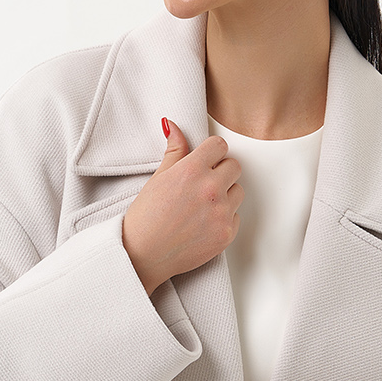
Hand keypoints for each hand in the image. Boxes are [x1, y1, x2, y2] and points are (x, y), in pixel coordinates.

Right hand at [121, 120, 243, 294]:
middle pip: (234, 166)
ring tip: (202, 206)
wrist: (143, 255)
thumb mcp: (158, 178)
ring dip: (226, 195)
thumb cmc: (146, 218)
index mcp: (192, 170)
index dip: (212, 153)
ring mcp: (221, 213)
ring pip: (238, 191)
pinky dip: (224, 218)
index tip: (206, 161)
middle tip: (202, 184)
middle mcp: (211, 189)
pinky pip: (236, 216)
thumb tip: (172, 125)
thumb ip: (174, 151)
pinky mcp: (227, 234)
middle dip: (221, 171)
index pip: (220, 145)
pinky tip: (203, 223)